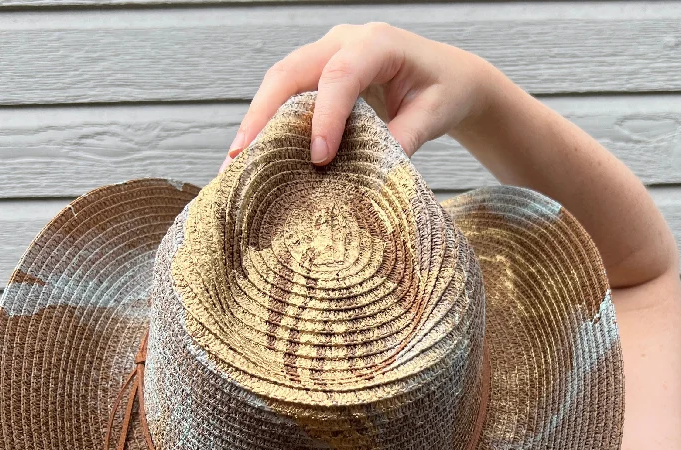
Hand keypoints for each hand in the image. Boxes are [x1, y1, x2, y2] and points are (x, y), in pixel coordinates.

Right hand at [218, 22, 491, 172]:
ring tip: (234, 163)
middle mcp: (344, 42)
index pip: (341, 75)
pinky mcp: (317, 74)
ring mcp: (326, 54)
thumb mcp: (434, 116)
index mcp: (379, 44)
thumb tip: (371, 176)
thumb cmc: (443, 92)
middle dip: (263, 114)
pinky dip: (268, 123)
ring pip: (280, 82)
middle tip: (240, 158)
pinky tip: (253, 154)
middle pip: (291, 71)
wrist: (446, 76)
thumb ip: (406, 139)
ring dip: (256, 120)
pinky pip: (286, 94)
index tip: (319, 158)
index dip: (326, 116)